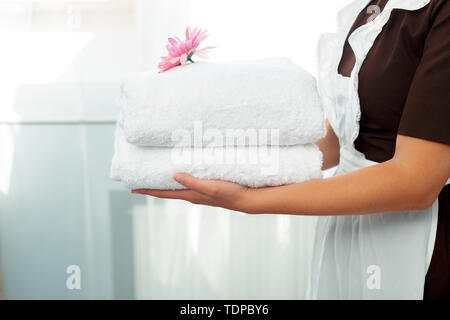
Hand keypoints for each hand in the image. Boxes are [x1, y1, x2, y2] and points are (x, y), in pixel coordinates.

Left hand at [132, 173, 255, 212]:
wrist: (247, 199)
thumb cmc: (230, 194)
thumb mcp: (210, 187)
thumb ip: (192, 182)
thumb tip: (174, 176)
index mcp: (191, 195)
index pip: (164, 194)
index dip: (148, 191)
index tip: (133, 189)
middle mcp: (193, 195)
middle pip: (168, 191)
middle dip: (154, 187)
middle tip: (141, 182)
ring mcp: (200, 193)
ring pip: (178, 188)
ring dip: (166, 183)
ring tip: (157, 177)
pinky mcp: (207, 189)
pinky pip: (188, 184)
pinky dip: (181, 180)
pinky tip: (182, 175)